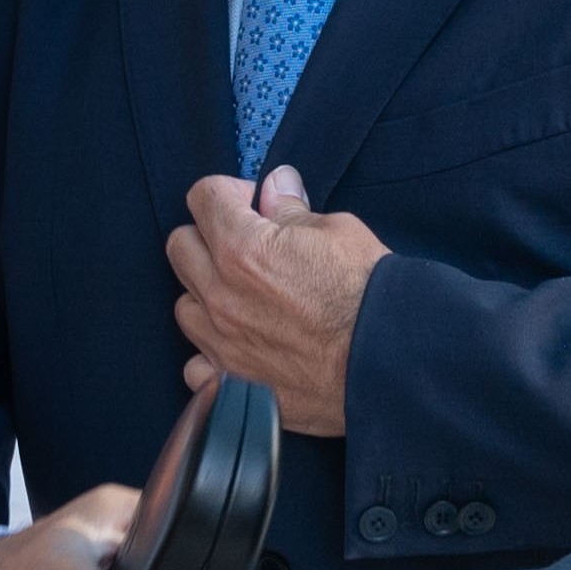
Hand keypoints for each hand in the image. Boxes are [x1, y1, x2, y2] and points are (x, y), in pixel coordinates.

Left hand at [167, 167, 386, 435]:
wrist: (390, 364)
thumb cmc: (371, 294)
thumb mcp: (338, 231)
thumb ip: (291, 209)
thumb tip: (274, 185)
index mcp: (241, 247)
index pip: (203, 196)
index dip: (231, 194)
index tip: (255, 207)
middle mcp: (220, 294)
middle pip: (180, 246)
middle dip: (209, 237)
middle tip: (247, 247)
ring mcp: (220, 343)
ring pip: (184, 305)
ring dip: (207, 295)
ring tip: (247, 299)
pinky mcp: (230, 384)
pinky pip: (195, 364)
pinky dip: (212, 353)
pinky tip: (242, 345)